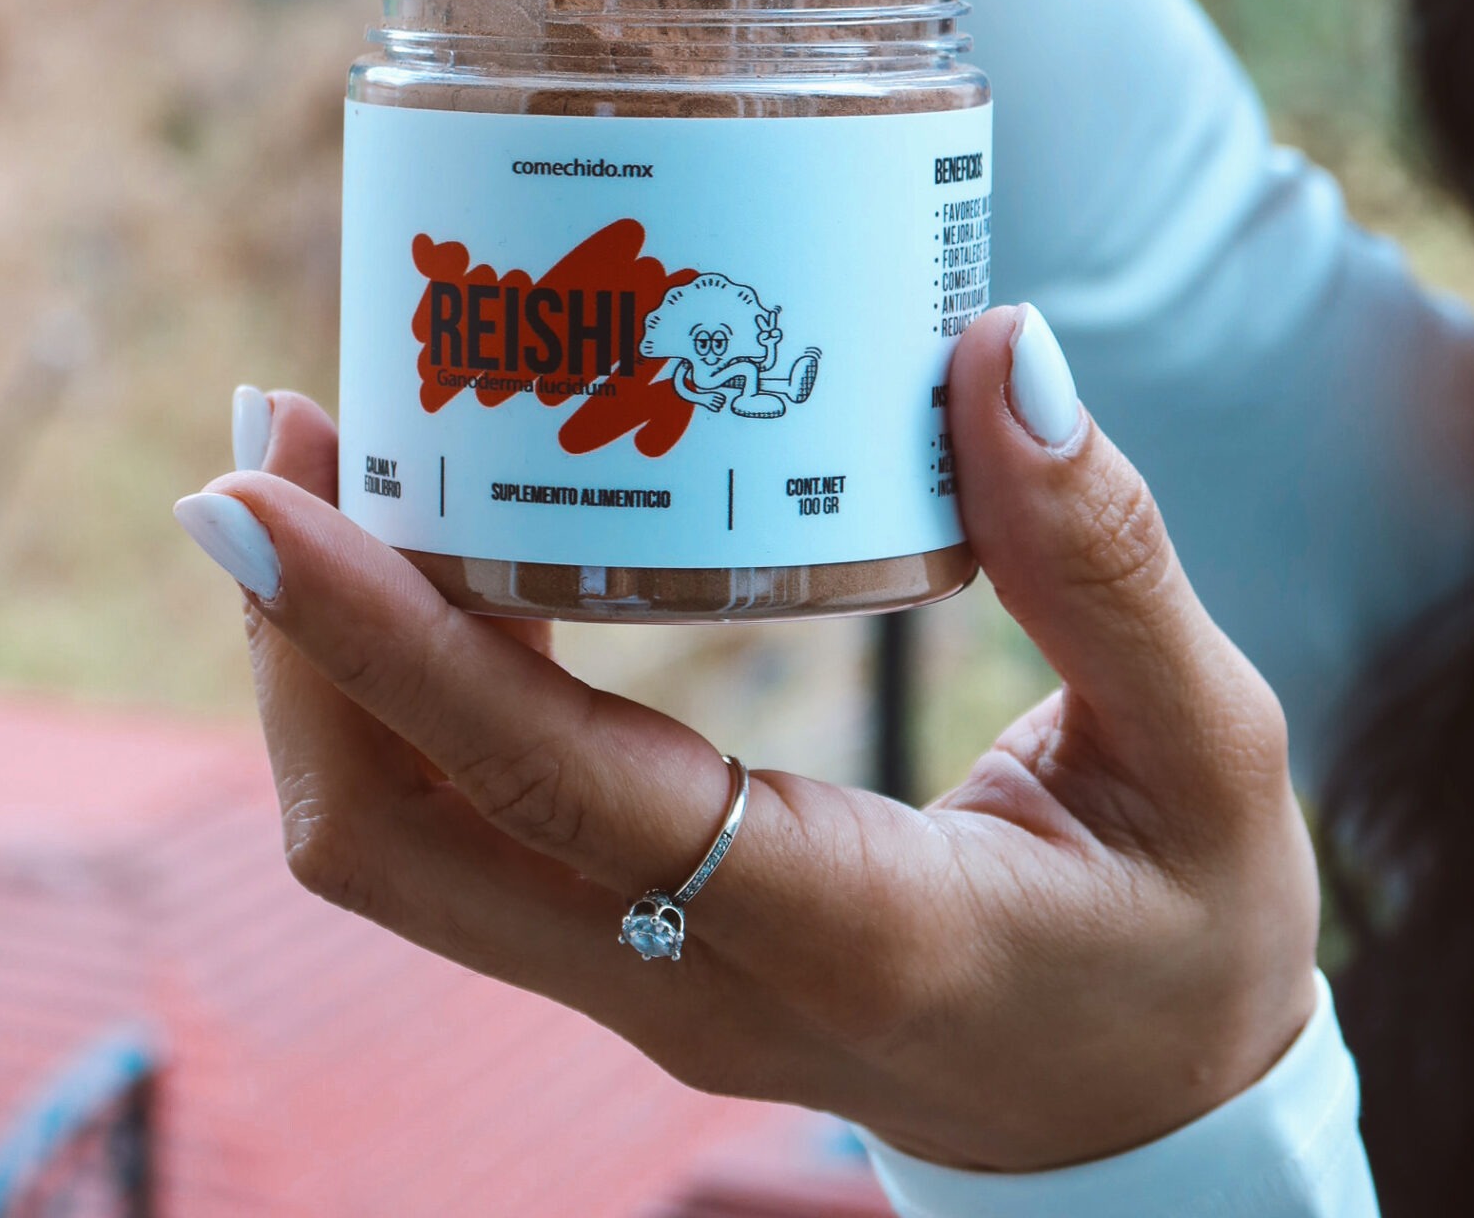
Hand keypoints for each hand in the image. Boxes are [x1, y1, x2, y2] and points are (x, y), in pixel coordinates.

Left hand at [175, 307, 1317, 1173]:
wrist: (1150, 1124)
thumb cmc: (1187, 934)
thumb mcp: (1211, 752)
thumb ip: (1110, 560)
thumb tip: (1004, 350)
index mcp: (843, 928)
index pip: (553, 787)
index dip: (382, 639)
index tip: (262, 491)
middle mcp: (694, 978)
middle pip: (394, 840)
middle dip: (292, 638)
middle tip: (269, 430)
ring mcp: (643, 981)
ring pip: (398, 844)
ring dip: (321, 658)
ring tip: (315, 455)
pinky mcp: (630, 949)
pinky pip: (460, 827)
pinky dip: (396, 688)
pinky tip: (418, 550)